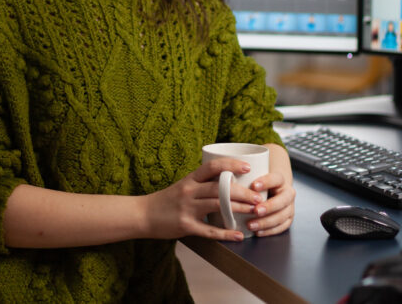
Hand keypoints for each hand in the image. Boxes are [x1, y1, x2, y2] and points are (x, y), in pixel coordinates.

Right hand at [143, 158, 261, 241]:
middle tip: (258, 197)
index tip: (248, 168)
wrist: (143, 215)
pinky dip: (225, 233)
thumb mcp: (183, 186)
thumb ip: (201, 184)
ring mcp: (187, 209)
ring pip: (218, 206)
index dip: (231, 165)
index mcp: (189, 179)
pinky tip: (238, 235)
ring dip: (239, 208)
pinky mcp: (185, 226)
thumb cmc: (166, 200)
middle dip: (242, 192)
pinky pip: (209, 230)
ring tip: (254, 211)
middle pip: (220, 188)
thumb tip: (226, 181)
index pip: (213, 166)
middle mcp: (189, 191)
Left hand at [244, 171, 295, 236]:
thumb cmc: (260, 185)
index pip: (276, 179)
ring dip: (266, 222)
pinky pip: (281, 227)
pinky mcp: (288, 219)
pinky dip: (269, 231)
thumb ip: (246, 179)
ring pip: (282, 216)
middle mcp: (288, 193)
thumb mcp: (256, 179)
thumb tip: (227, 179)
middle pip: (282, 200)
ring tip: (251, 225)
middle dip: (269, 206)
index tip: (253, 185)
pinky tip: (258, 232)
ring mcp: (289, 207)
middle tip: (255, 210)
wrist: (273, 192)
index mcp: (280, 180)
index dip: (266, 182)